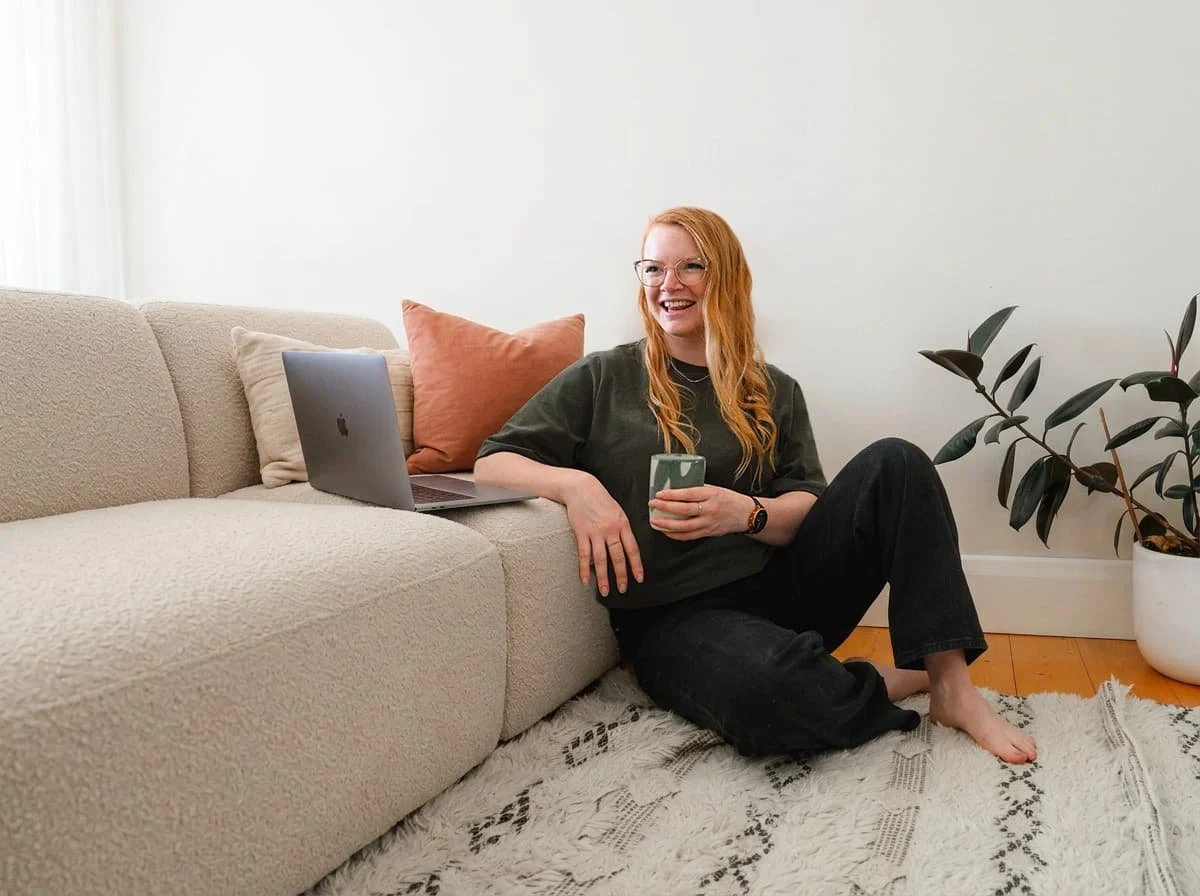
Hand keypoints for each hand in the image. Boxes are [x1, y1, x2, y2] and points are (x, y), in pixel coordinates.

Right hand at [563, 472, 644, 597]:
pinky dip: (584, 569)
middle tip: (623, 589)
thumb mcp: (618, 512)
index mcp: (623, 524)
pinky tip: (585, 580)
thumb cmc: (600, 500)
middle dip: (621, 576)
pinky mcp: (582, 532)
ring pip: (601, 560)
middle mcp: (611, 529)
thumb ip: (623, 529)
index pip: (632, 549)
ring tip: (605, 591)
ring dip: (603, 578)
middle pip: (618, 557)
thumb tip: (627, 547)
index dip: (636, 566)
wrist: (581, 488)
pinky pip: (584, 555)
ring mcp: (596, 532)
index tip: (639, 578)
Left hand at [648, 485, 752, 540]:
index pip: (688, 494)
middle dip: (665, 507)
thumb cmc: (729, 499)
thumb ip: (698, 489)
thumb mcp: (715, 489)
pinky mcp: (708, 533)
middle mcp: (710, 509)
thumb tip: (677, 488)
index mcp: (711, 495)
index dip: (672, 495)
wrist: (746, 514)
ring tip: (655, 521)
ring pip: (684, 526)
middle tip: (653, 504)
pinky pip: (689, 536)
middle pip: (684, 510)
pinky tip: (666, 531)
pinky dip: (675, 535)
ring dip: (667, 524)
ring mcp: (709, 523)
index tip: (659, 494)